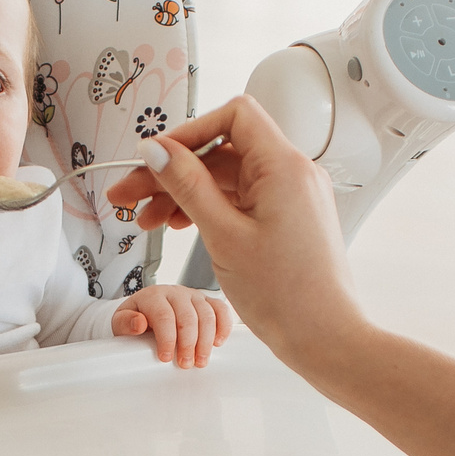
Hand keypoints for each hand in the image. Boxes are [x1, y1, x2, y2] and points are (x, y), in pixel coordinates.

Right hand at [106, 96, 365, 364]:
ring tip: (148, 219)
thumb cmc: (288, 296)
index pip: (233, 117)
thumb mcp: (223, 235)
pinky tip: (180, 224)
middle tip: (130, 194)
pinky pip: (242, 199)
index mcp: (285, 167)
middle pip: (223, 151)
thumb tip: (158, 151)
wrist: (324, 338)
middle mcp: (294, 174)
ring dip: (185, 192)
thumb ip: (187, 185)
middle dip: (173, 170)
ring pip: (228, 178)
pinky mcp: (288, 218)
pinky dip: (209, 207)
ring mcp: (292, 197)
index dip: (189, 132)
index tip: (156, 158)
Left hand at [113, 283, 230, 367]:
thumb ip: (125, 323)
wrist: (145, 311)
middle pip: (188, 317)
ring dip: (206, 340)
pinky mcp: (206, 301)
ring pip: (207, 314)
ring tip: (201, 361)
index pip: (164, 316)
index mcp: (153, 296)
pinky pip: (221, 309)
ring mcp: (193, 296)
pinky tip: (218, 342)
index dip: (167, 339)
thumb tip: (139, 324)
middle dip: (188, 343)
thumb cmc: (134, 320)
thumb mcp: (121, 322)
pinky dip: (224, 325)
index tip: (165, 358)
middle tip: (186, 364)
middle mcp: (175, 293)